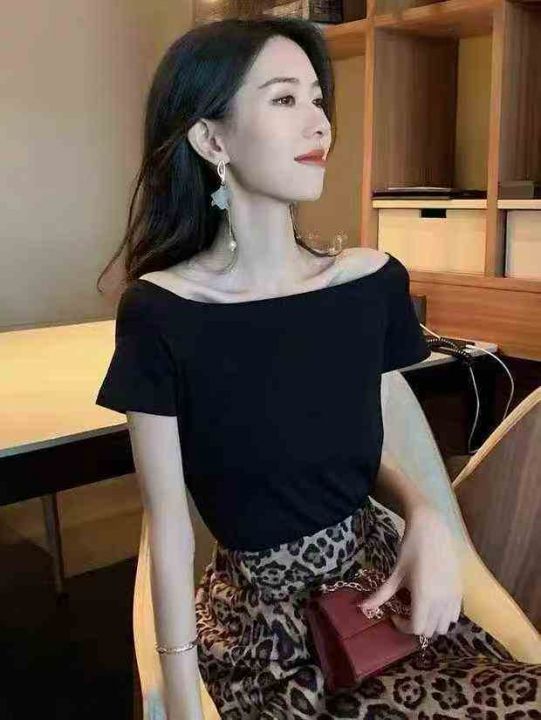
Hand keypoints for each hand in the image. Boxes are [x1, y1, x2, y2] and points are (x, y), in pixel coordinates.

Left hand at [359, 503, 463, 638]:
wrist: (432, 531)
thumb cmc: (411, 550)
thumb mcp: (395, 574)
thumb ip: (381, 595)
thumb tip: (362, 608)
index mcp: (424, 598)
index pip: (416, 628)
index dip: (402, 626)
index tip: (394, 614)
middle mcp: (442, 602)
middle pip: (430, 631)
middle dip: (415, 625)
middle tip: (405, 611)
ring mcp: (453, 598)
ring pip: (444, 626)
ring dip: (431, 623)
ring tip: (419, 608)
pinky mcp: (460, 591)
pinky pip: (454, 615)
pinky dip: (443, 616)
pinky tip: (433, 602)